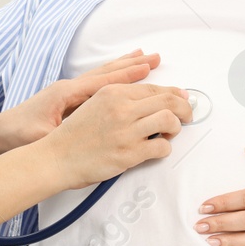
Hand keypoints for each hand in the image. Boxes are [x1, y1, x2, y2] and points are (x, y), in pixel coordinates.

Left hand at [0, 49, 162, 149]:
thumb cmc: (17, 136)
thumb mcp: (43, 136)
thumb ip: (65, 130)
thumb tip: (85, 130)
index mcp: (66, 93)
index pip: (103, 81)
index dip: (127, 74)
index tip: (148, 67)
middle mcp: (68, 88)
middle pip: (105, 73)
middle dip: (130, 65)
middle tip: (154, 57)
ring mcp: (66, 93)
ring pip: (101, 77)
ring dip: (122, 68)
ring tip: (141, 58)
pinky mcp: (65, 101)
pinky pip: (94, 87)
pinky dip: (111, 79)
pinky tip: (118, 80)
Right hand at [42, 81, 190, 188]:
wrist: (57, 157)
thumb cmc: (75, 133)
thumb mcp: (95, 103)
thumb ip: (121, 99)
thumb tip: (153, 98)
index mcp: (113, 92)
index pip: (154, 88)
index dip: (174, 93)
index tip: (183, 99)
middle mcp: (121, 108)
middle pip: (168, 100)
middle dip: (184, 108)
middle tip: (187, 116)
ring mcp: (126, 131)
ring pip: (170, 120)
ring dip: (176, 128)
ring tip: (169, 133)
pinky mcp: (129, 153)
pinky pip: (162, 147)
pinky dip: (165, 148)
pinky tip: (156, 149)